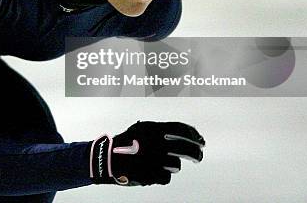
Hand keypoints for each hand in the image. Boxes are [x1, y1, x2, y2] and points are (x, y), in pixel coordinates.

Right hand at [89, 120, 204, 185]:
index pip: (180, 129)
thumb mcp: (140, 129)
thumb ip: (160, 130)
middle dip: (195, 153)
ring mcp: (151, 159)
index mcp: (151, 128)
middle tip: (198, 156)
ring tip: (162, 164)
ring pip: (176, 165)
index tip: (201, 140)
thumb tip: (187, 134)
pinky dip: (162, 175)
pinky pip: (166, 177)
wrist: (105, 160)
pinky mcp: (148, 174)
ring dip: (172, 165)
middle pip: (184, 148)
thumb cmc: (124, 144)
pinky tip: (154, 171)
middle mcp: (153, 142)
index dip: (194, 135)